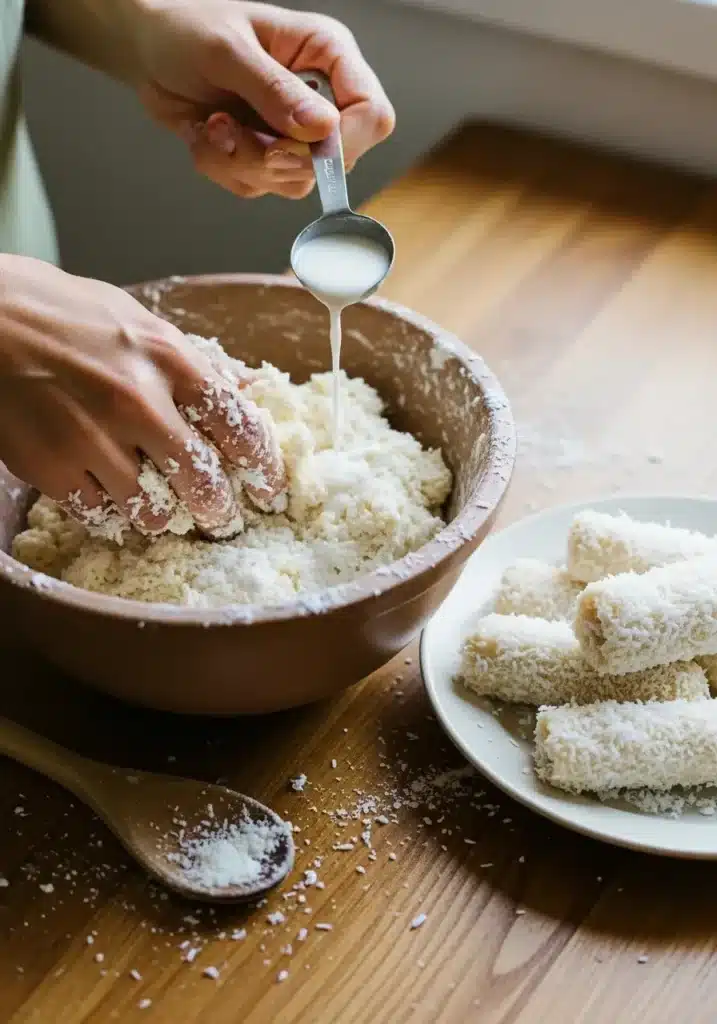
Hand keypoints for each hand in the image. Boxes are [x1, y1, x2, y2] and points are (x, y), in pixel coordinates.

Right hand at [0, 257, 285, 537]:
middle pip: (203, 483)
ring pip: (152, 511)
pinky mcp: (53, 468)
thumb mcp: (139, 322)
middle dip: (218, 510)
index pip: (240, 428)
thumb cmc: (62, 314)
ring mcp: (93, 439)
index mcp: (169, 359)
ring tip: (160, 508)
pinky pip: (100, 513)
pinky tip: (106, 491)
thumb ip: (195, 362)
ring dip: (162, 515)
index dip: (263, 468)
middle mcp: (139, 402)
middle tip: (220, 517)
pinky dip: (109, 510)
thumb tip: (248, 389)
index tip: (268, 489)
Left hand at [133, 0, 394, 198]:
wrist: (148, 50)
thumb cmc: (187, 28)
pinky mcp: (266, 157)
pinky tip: (208, 134)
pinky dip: (224, 169)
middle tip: (233, 129)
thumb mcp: (229, 51)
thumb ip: (276, 91)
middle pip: (334, 161)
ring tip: (214, 126)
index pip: (372, 115)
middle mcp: (318, 98)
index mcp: (327, 56)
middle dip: (276, 156)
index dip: (344, 142)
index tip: (299, 144)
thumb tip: (323, 129)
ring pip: (294, 182)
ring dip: (243, 163)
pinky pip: (259, 188)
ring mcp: (294, 133)